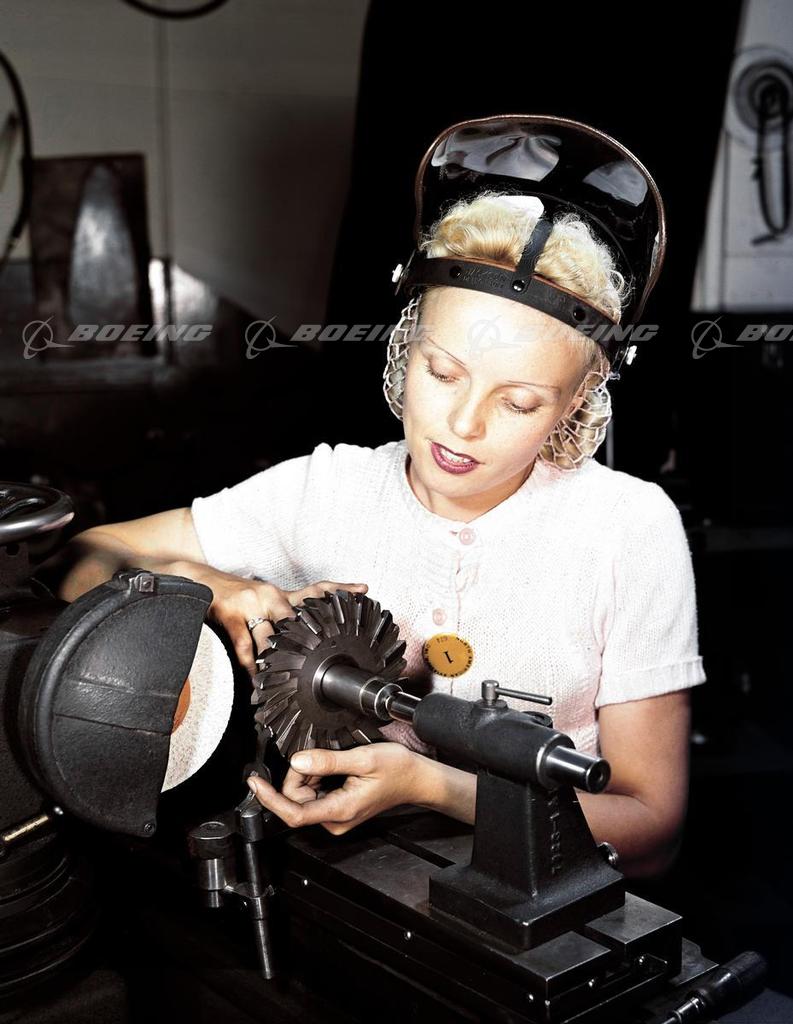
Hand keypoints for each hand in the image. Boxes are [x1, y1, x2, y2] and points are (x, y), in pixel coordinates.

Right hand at [177, 564, 367, 675]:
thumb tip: (303, 637)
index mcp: (281, 595)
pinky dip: (251, 666)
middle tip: (326, 656)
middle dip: (310, 638)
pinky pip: (245, 647)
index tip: (364, 590)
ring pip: (272, 637)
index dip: (341, 589)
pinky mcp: (230, 616)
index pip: (316, 590)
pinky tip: (256, 678)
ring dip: (280, 658)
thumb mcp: (261, 601)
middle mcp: (270, 596)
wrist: (197, 579)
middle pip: (297, 618)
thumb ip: (281, 617)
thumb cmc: (234, 596)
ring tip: (292, 677)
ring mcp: (250, 605)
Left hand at [246, 743, 427, 834]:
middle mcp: (335, 819)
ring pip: (304, 796)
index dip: (270, 798)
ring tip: (336, 763)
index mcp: (340, 809)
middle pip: (296, 800)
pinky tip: (336, 769)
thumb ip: (328, 761)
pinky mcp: (337, 809)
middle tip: (322, 757)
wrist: (417, 779)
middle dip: (300, 775)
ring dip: (310, 776)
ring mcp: (336, 816)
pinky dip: (317, 778)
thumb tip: (297, 762)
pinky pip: (314, 794)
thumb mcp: (363, 758)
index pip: (294, 813)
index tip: (256, 783)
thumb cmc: (398, 770)